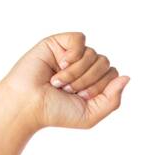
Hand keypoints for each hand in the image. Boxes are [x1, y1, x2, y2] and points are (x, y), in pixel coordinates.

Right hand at [0, 31, 129, 130]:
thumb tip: (127, 77)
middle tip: (68, 91)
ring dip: (77, 73)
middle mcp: (84, 67)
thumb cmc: (55, 112)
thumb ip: (112, 99)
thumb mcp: (90, 114)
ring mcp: (72, 54)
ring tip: (59, 82)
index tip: (81, 98)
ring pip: (93, 54)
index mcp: (93, 82)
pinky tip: (60, 64)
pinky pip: (80, 40)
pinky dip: (73, 55)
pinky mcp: (59, 43)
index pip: (113, 75)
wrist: (27, 104)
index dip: (100, 88)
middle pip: (105, 64)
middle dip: (88, 81)